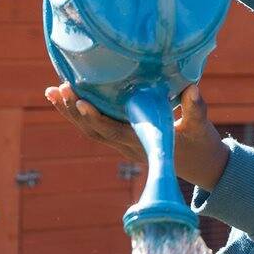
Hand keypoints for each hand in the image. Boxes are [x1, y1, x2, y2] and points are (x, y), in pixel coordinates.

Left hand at [43, 82, 230, 189]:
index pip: (113, 131)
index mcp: (143, 142)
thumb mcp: (200, 127)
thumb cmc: (201, 143)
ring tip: (52, 92)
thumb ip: (196, 109)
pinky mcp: (122, 137)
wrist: (200, 165)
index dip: (95, 117)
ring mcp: (122, 143)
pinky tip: (67, 97)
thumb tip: (192, 88)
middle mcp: (127, 145)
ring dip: (70, 112)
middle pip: (93, 131)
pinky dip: (80, 114)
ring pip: (90, 130)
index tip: (80, 101)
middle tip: (59, 88)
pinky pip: (96, 127)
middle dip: (74, 111)